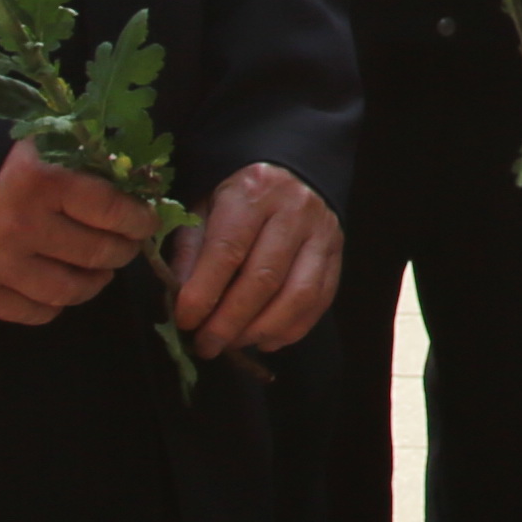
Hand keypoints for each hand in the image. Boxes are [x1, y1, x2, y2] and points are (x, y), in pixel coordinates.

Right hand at [0, 141, 152, 324]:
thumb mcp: (32, 144)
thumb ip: (78, 160)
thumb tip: (133, 180)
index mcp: (40, 181)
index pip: (112, 209)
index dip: (139, 219)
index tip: (146, 221)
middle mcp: (21, 226)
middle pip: (98, 252)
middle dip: (123, 250)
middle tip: (125, 245)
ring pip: (71, 290)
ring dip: (95, 282)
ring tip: (99, 270)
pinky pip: (33, 313)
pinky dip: (55, 304)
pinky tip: (59, 287)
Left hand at [167, 160, 341, 357]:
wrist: (290, 175)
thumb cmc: (238, 200)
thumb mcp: (203, 211)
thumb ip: (190, 253)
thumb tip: (183, 302)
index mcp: (253, 193)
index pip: (228, 250)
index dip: (204, 292)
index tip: (185, 321)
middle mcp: (294, 210)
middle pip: (264, 278)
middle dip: (230, 321)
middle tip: (206, 345)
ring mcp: (322, 233)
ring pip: (298, 295)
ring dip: (261, 329)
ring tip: (233, 344)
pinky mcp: (337, 254)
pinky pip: (319, 301)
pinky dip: (290, 329)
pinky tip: (264, 339)